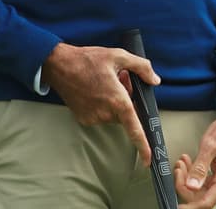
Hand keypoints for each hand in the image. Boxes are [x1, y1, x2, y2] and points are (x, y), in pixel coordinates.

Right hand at [40, 42, 160, 165]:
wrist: (59, 65)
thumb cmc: (89, 59)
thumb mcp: (119, 56)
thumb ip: (142, 68)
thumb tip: (155, 81)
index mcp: (117, 100)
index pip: (134, 128)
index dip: (143, 145)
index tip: (147, 160)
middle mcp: (105, 113)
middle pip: (126, 115)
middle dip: (128, 100)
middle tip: (122, 79)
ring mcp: (93, 118)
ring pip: (114, 115)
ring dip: (116, 102)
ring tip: (106, 82)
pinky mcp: (84, 119)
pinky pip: (102, 115)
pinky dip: (104, 105)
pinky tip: (97, 89)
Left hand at [173, 94, 215, 208]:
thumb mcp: (211, 145)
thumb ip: (200, 167)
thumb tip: (191, 186)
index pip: (206, 202)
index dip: (189, 206)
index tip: (177, 206)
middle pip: (200, 197)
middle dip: (184, 184)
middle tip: (178, 168)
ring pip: (200, 191)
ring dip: (187, 179)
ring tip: (182, 163)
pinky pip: (203, 184)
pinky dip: (193, 175)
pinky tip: (188, 164)